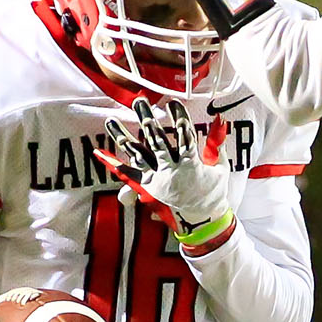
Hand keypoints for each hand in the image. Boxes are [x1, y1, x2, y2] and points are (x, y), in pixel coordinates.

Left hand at [95, 98, 232, 247]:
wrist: (202, 220)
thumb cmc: (212, 192)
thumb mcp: (220, 169)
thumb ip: (217, 145)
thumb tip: (221, 121)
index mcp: (191, 164)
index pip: (184, 135)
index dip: (179, 117)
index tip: (172, 102)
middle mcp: (170, 170)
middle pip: (156, 140)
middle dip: (147, 119)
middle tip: (139, 101)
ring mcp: (157, 179)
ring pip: (137, 154)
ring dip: (123, 136)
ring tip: (111, 121)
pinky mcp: (147, 188)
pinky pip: (128, 175)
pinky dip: (114, 164)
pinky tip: (99, 153)